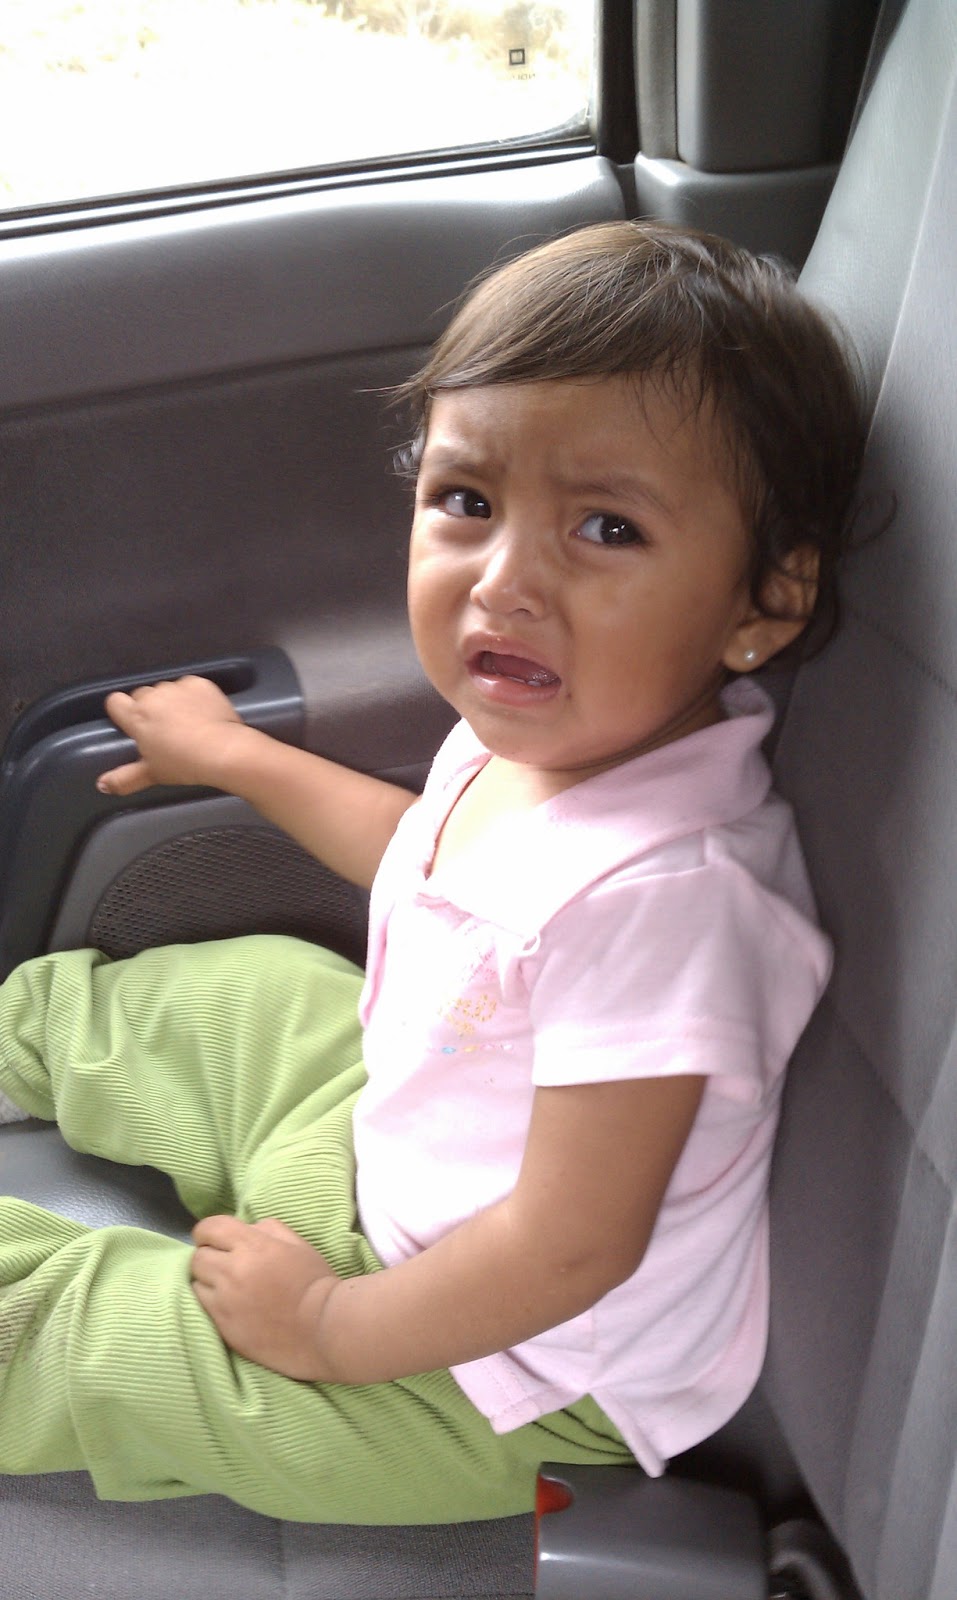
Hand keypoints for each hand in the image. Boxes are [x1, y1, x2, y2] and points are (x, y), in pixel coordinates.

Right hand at [97, 675, 247, 794]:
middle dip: (148, 708)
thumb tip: (102, 785)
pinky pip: (189, 686)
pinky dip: (193, 696)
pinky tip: (203, 712)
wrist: (223, 750)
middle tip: (163, 729)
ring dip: (171, 701)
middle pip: (142, 695)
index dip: (122, 711)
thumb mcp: (152, 773)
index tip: (132, 724)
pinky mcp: (200, 683)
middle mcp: (154, 696)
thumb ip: (124, 778)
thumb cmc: (183, 764)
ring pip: (166, 690)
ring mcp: (177, 687)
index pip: (115, 701)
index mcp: (137, 716)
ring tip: (187, 722)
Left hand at [190, 1215, 340, 1379]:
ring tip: (226, 1286)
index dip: (208, 1231)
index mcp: (253, 1246)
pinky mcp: (223, 1327)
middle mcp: (233, 1271)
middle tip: (224, 1263)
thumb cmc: (314, 1281)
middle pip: (198, 1257)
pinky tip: (230, 1304)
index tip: (216, 1238)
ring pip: (196, 1282)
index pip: (210, 1228)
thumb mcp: (296, 1243)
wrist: (323, 1328)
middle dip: (209, 1255)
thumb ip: (267, 1229)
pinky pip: (202, 1307)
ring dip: (207, 1281)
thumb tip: (246, 1230)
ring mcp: (225, 1302)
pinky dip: (211, 1302)